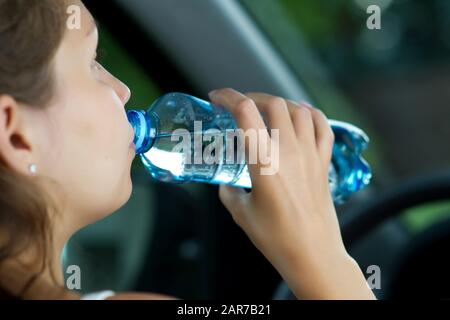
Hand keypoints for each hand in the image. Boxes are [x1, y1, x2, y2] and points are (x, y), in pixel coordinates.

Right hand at [208, 88, 374, 299]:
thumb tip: (227, 184)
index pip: (245, 111)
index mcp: (264, 162)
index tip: (216, 97)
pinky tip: (301, 115)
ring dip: (280, 103)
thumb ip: (229, 192)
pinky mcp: (323, 162)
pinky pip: (322, 126)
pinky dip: (311, 114)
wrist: (313, 254)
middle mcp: (289, 151)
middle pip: (273, 103)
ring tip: (267, 110)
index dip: (227, 97)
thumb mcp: (241, 213)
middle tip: (240, 107)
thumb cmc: (276, 238)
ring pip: (298, 109)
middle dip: (252, 98)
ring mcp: (310, 154)